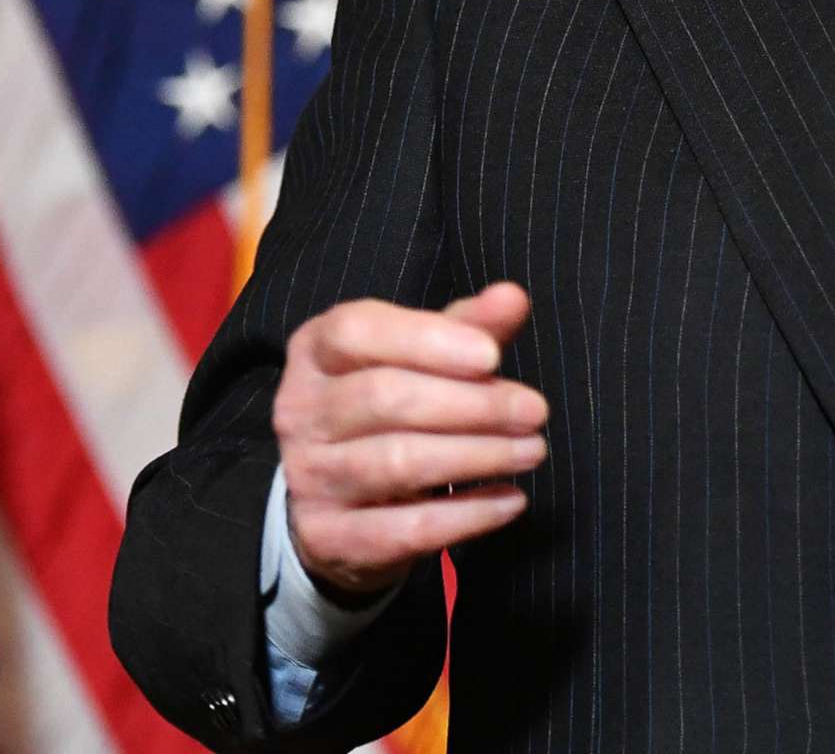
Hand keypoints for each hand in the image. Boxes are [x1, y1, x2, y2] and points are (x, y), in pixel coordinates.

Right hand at [272, 282, 546, 599]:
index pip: (356, 330)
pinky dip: (466, 515)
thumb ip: (468, 327)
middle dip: (472, 404)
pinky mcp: (328, 536)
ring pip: (396, 462)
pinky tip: (511, 500)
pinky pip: (405, 528)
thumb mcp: (424, 357)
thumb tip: (512, 298)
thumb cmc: (391, 409)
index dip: (426, 340)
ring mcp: (308, 477)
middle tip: (534, 411)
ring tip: (532, 450)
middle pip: (384, 398)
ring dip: (478, 456)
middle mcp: (299, 410)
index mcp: (316, 351)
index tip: (492, 356)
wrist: (340, 504)